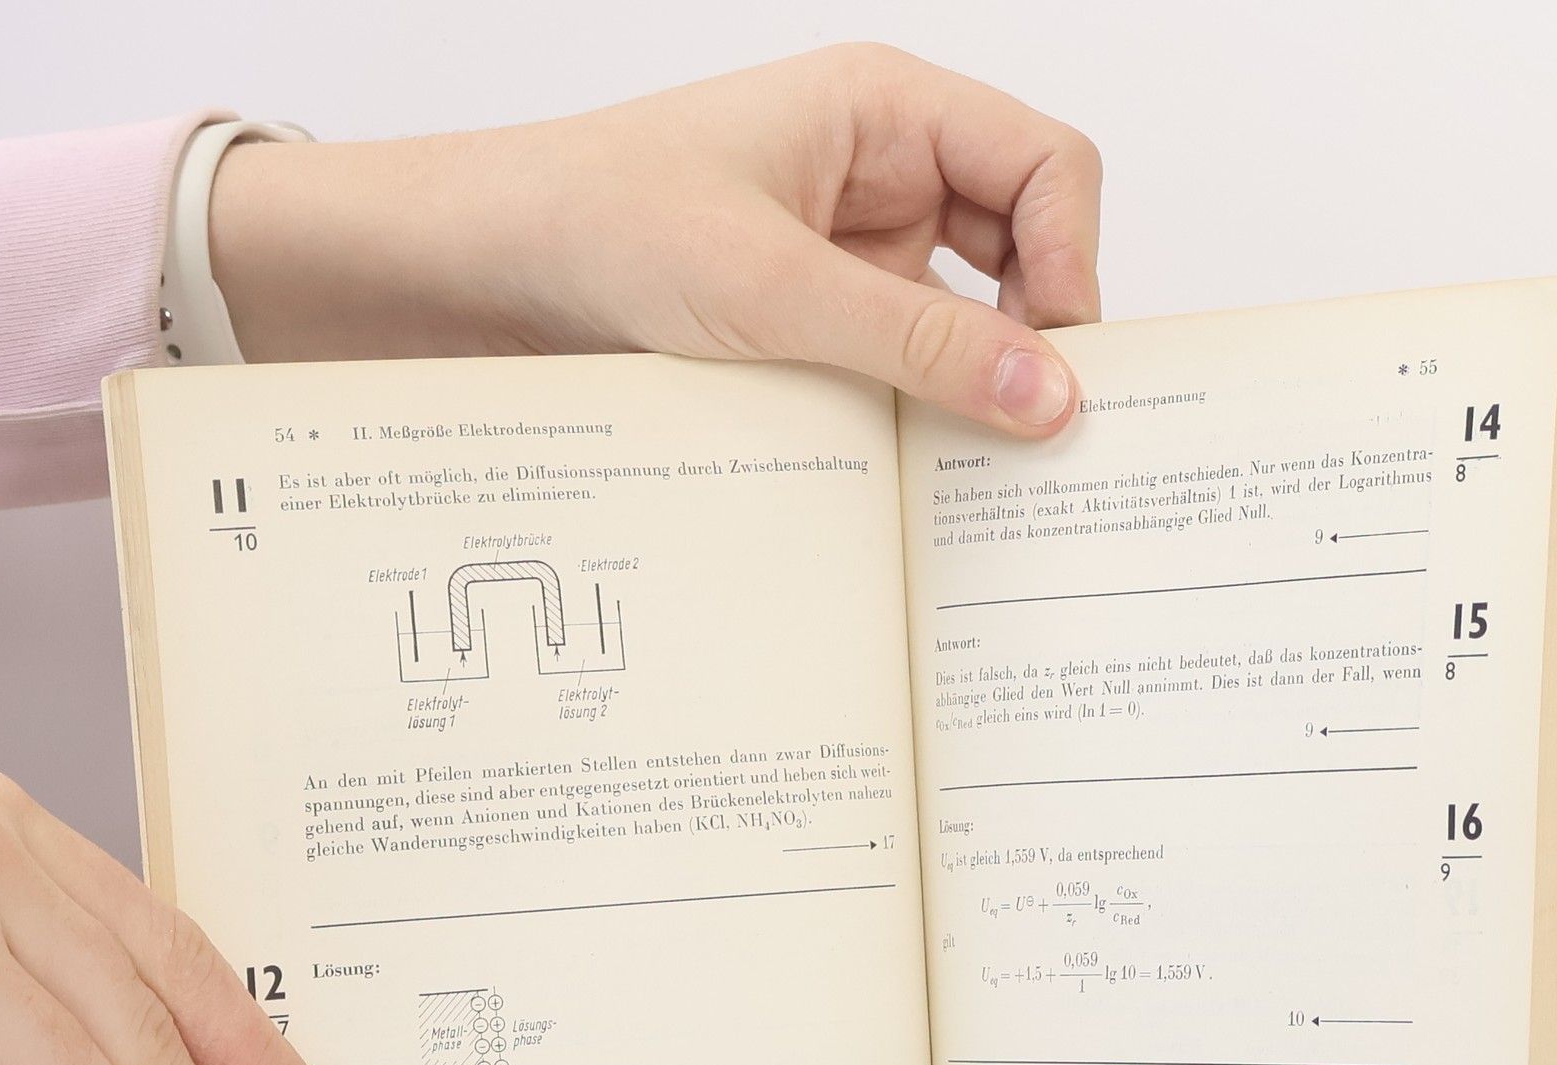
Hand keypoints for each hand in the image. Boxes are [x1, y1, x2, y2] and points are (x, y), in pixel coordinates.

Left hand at [211, 45, 1101, 433]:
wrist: (484, 275)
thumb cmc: (601, 225)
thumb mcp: (774, 290)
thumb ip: (921, 342)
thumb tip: (1053, 395)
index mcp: (886, 110)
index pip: (1046, 166)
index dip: (1072, 259)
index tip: (1059, 362)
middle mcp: (883, 172)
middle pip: (1027, 243)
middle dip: (1038, 330)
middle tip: (1033, 427)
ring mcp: (854, 252)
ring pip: (973, 316)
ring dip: (978, 381)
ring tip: (974, 456)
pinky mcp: (821, 321)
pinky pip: (910, 363)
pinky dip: (924, 409)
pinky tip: (916, 461)